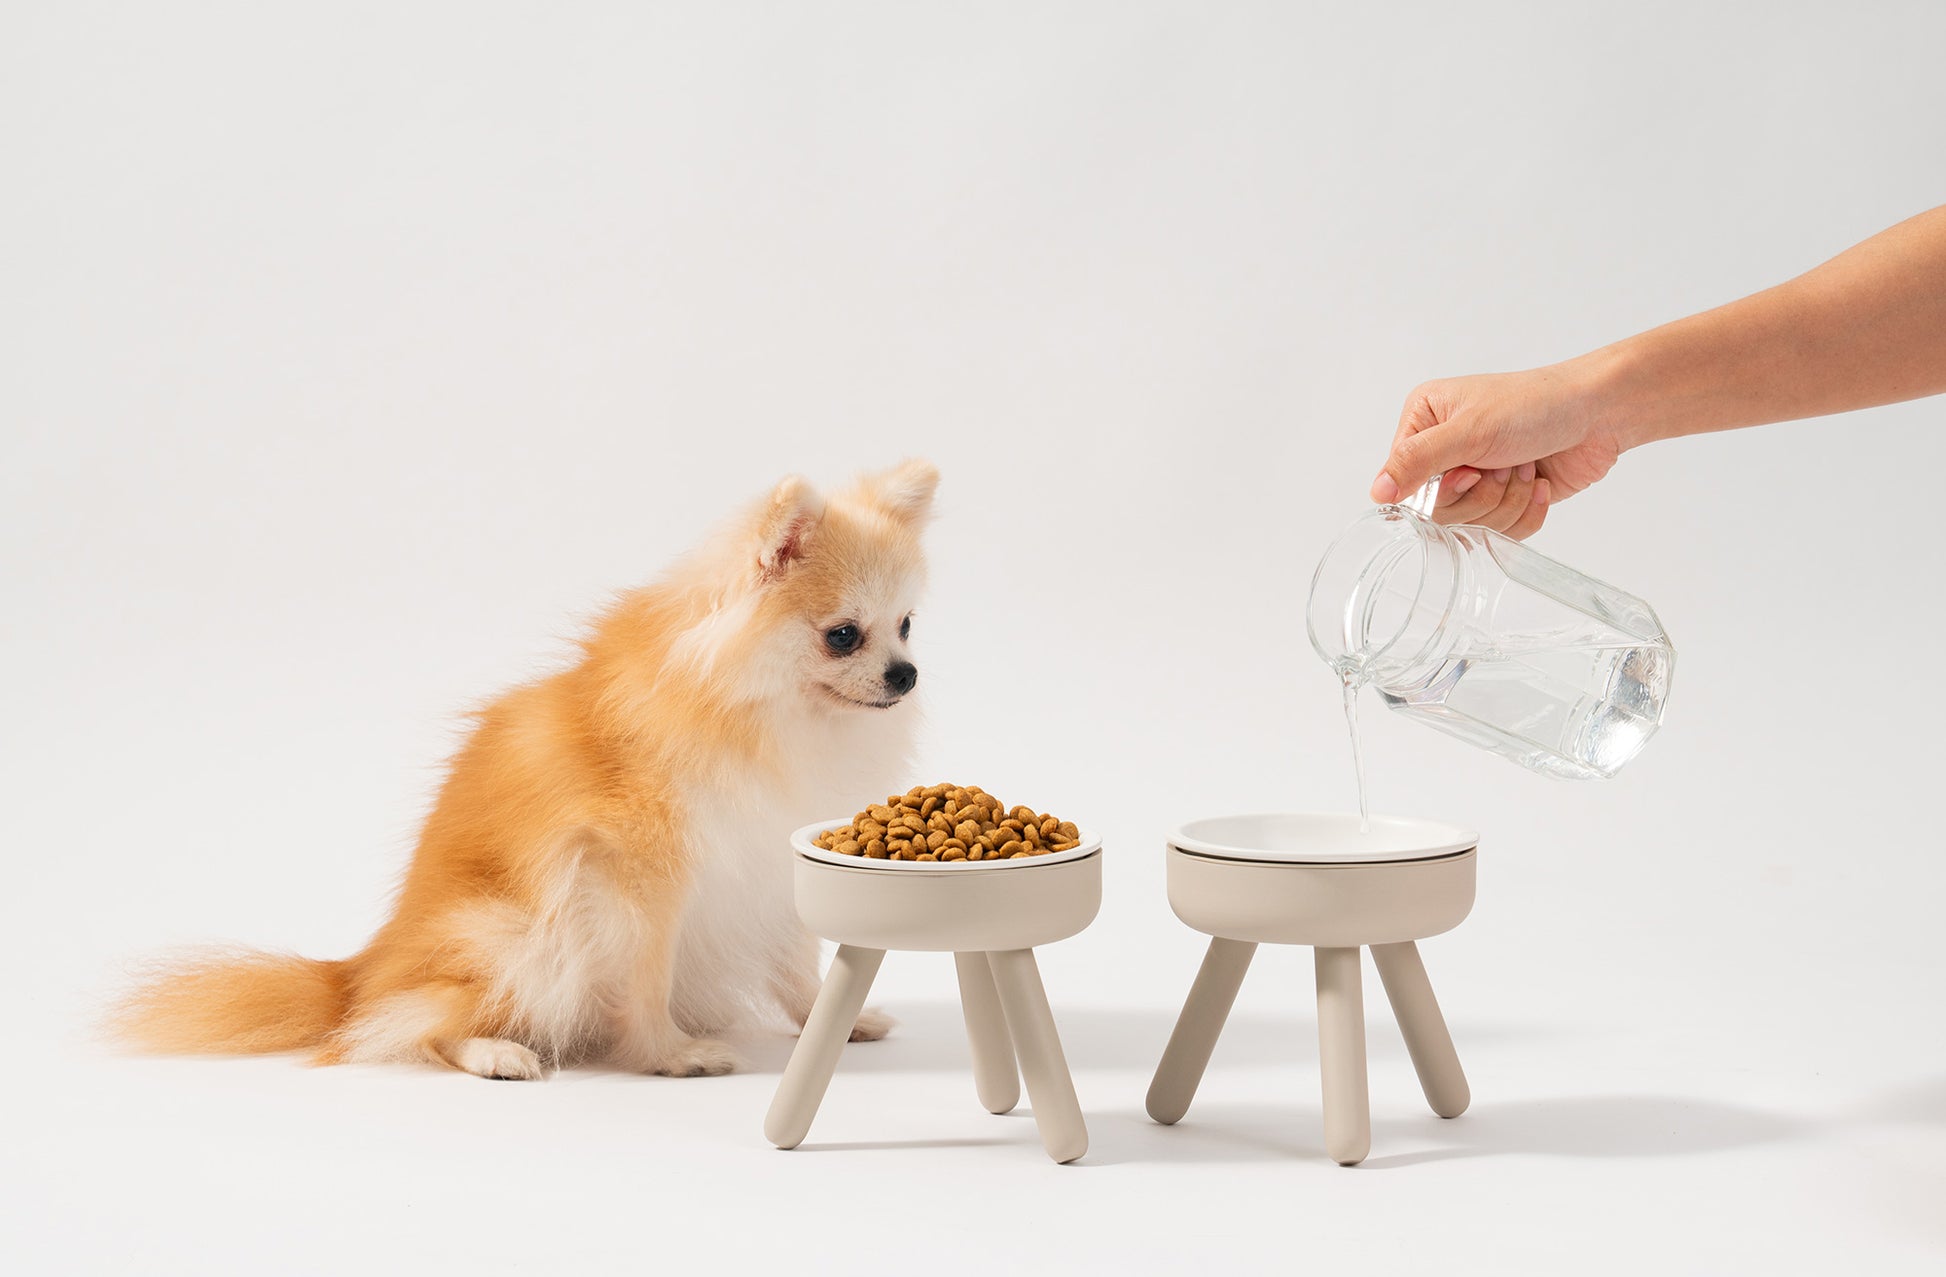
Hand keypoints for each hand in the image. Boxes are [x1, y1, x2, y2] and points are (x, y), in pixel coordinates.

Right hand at [1371, 362, 1627, 538]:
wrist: (1601, 413)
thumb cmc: (1535, 405)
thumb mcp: (1469, 430)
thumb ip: (1417, 461)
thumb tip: (1376, 493)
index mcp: (1424, 421)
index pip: (1403, 482)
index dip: (1440, 488)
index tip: (1469, 470)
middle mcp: (1444, 451)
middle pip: (1438, 512)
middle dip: (1481, 495)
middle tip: (1504, 464)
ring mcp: (1476, 478)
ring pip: (1471, 526)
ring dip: (1506, 500)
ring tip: (1524, 468)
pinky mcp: (1505, 500)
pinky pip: (1500, 532)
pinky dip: (1525, 512)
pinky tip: (1538, 483)